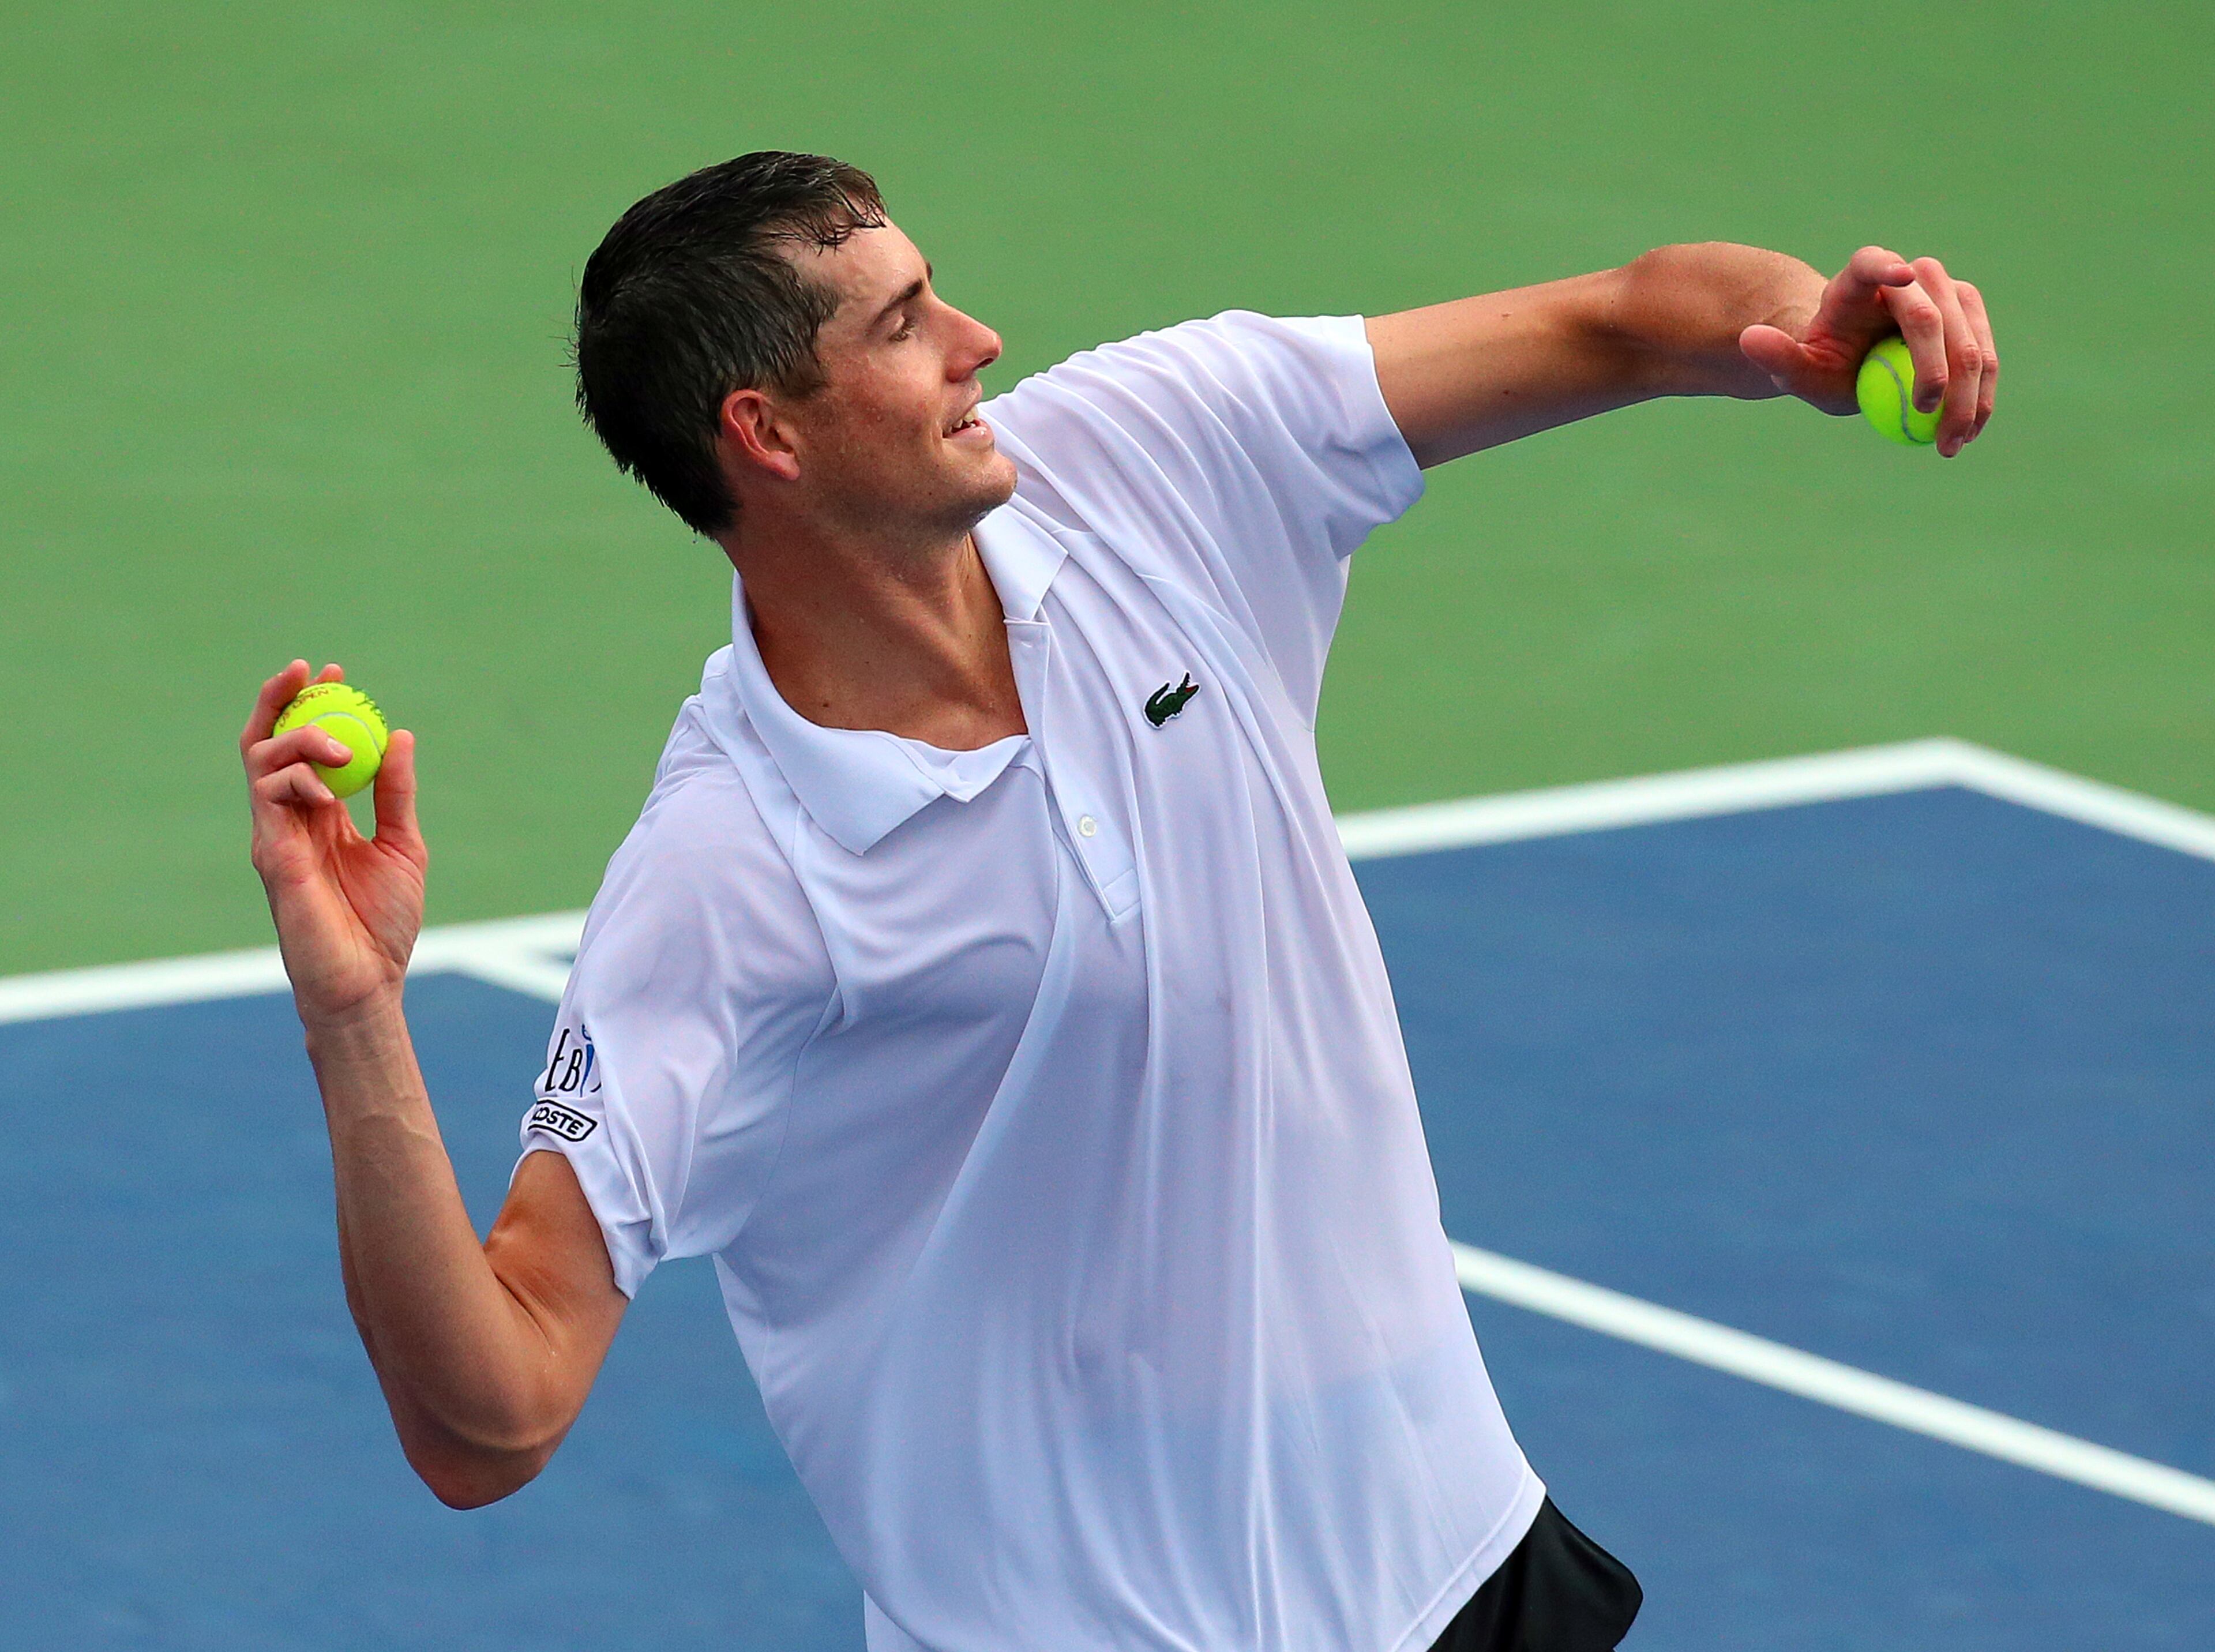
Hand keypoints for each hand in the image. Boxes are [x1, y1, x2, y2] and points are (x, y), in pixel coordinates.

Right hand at [242, 660, 426, 1024]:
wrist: (368, 980)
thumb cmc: (383, 923)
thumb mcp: (403, 845)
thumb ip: (397, 793)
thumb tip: (400, 735)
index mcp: (321, 816)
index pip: (306, 749)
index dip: (315, 707)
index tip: (338, 674)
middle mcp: (291, 819)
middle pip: (268, 743)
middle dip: (282, 700)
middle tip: (309, 670)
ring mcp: (274, 834)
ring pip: (263, 760)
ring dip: (299, 737)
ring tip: (342, 744)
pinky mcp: (269, 854)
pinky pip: (269, 798)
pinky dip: (297, 779)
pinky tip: (329, 791)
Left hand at [1739, 246, 1997, 456]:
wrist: (1855, 359)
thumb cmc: (1822, 359)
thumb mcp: (1796, 367)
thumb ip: (1776, 356)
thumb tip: (1750, 338)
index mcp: (1861, 276)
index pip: (1872, 263)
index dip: (1888, 267)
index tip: (1903, 277)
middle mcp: (1911, 274)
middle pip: (1929, 317)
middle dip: (1937, 370)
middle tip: (1925, 417)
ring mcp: (1947, 293)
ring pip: (1968, 340)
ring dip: (1966, 395)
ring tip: (1950, 443)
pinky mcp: (1971, 318)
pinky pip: (1985, 358)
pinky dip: (1980, 397)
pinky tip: (1969, 434)